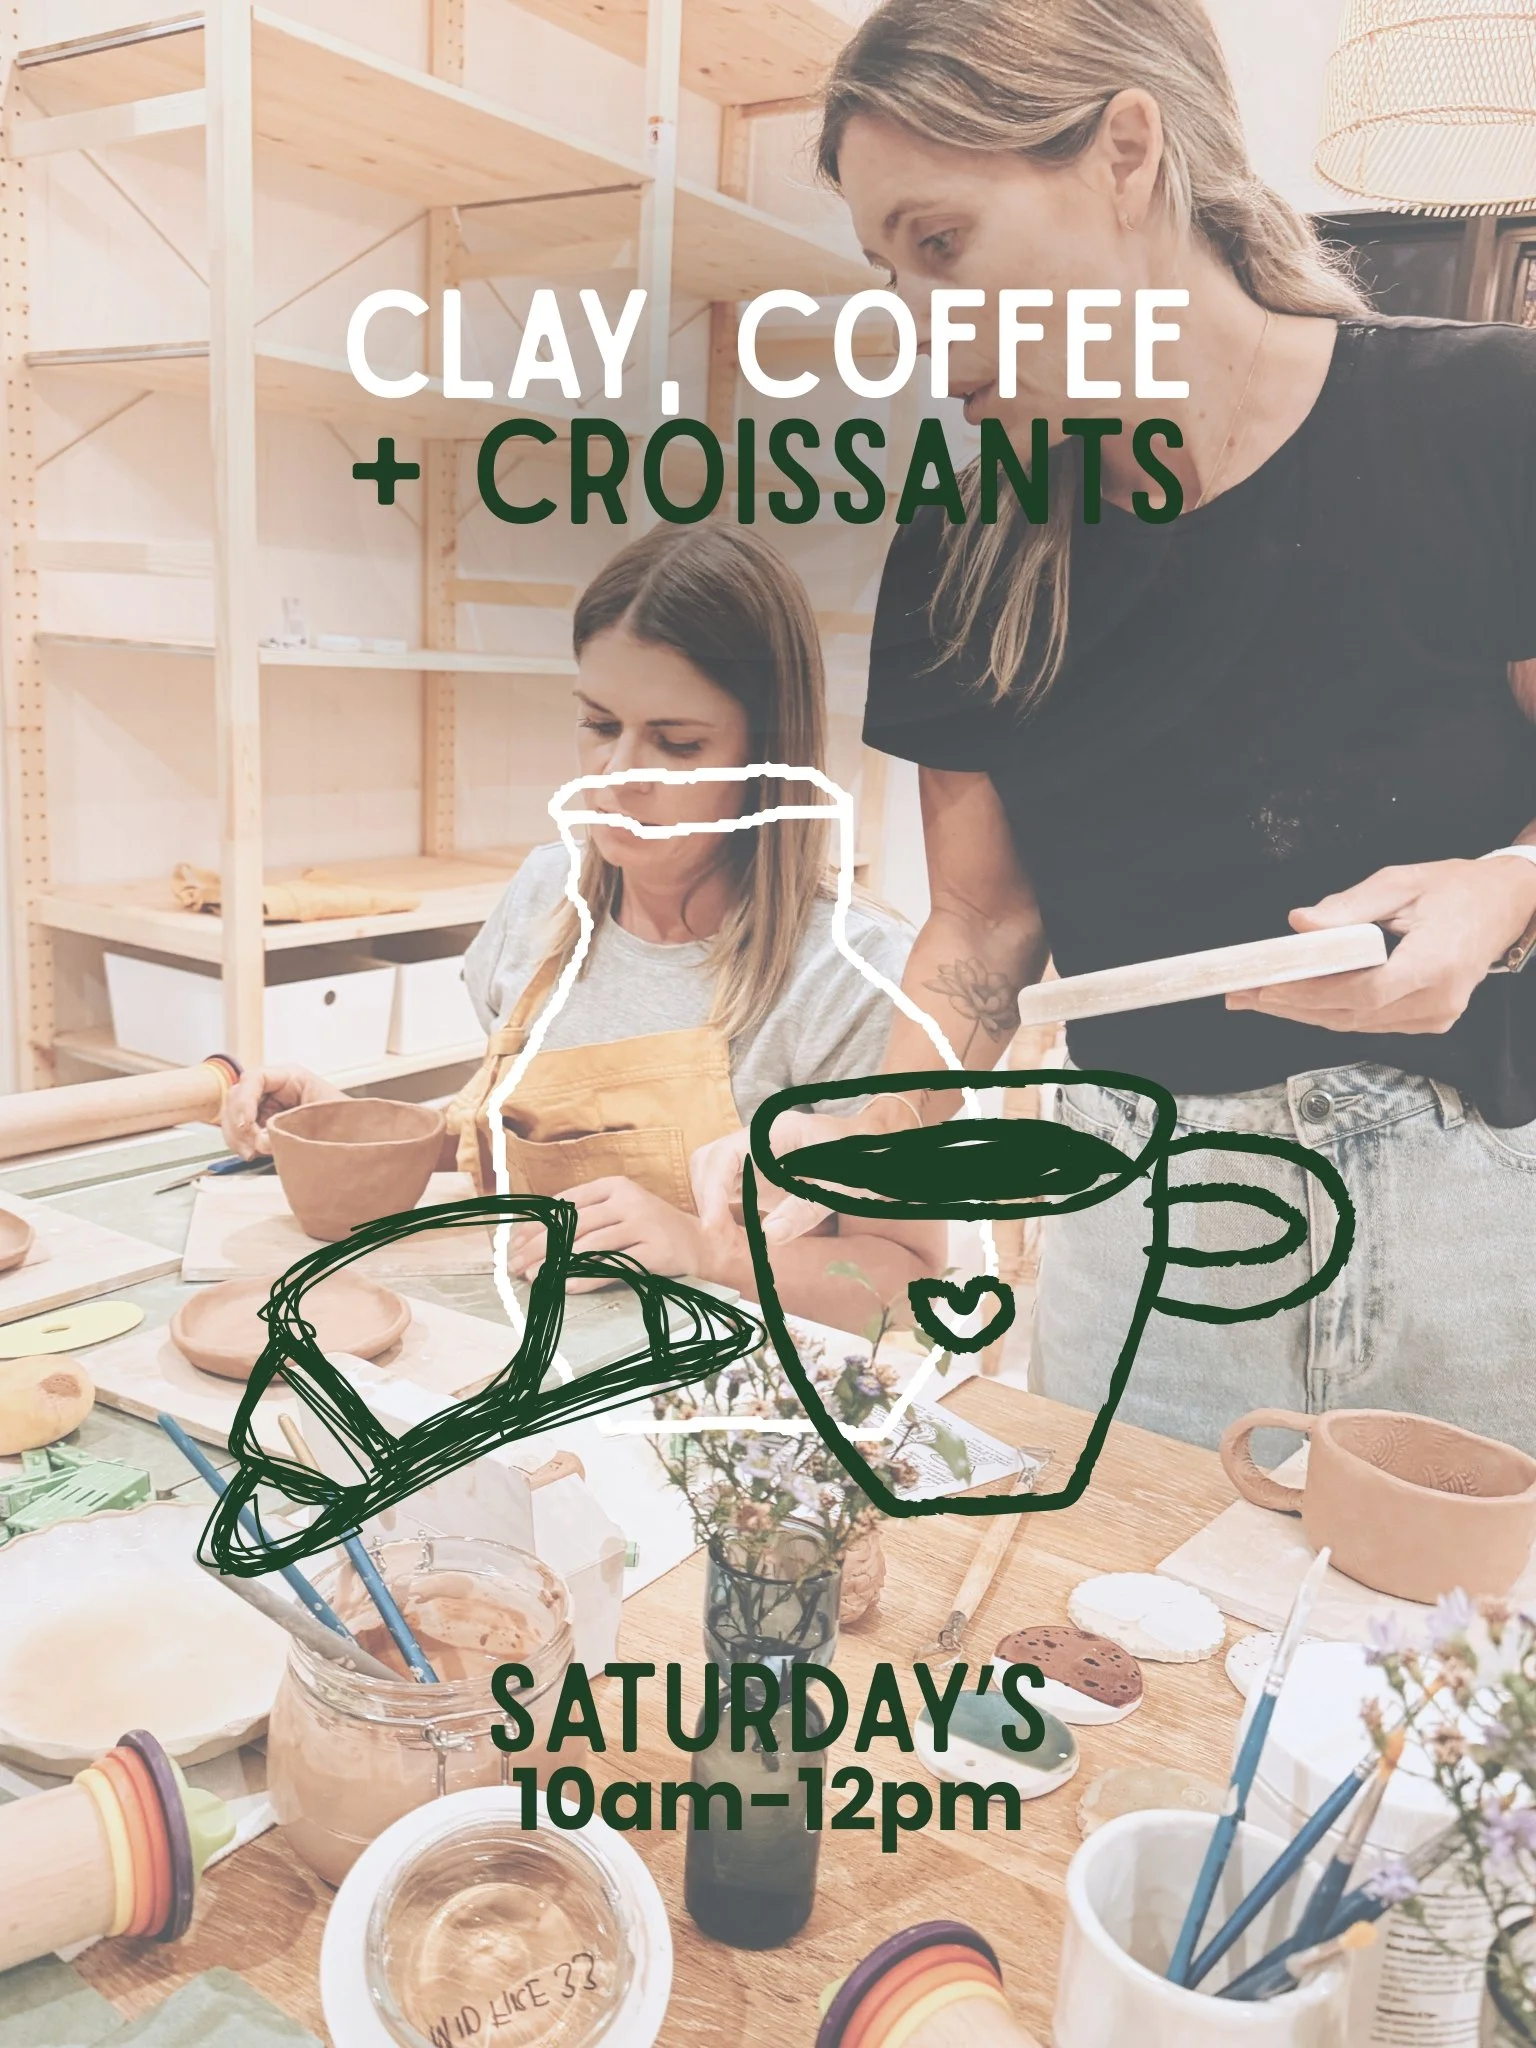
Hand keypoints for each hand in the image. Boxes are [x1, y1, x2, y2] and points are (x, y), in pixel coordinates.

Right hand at [221, 1066, 344, 1156]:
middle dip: (239, 1124)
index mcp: (291, 1077)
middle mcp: (274, 1088)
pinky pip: (241, 1130)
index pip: (254, 1079)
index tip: (246, 1125)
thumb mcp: (321, 1119)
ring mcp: (266, 1104)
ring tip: (252, 1153)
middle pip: (237, 1097)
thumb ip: (289, 1128)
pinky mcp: (263, 1122)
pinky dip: (241, 1143)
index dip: (244, 1101)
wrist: (355, 1135)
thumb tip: (262, 1140)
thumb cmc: (345, 1119)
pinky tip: (252, 1154)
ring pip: (234, 1114)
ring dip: (237, 1136)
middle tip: (252, 1146)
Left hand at [512, 1177, 741, 1286]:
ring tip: (535, 1278)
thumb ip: (586, 1218)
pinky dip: (586, 1278)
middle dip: (538, 1247)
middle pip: (573, 1225)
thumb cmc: (651, 1230)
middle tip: (516, 1266)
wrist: (702, 1242)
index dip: (538, 1224)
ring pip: (589, 1245)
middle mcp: (628, 1200)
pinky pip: (613, 1266)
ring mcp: (643, 1224)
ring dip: (557, 1264)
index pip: (566, 1203)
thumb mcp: (620, 1213)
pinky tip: (567, 1287)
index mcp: (615, 1185)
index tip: (515, 1244)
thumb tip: (534, 1236)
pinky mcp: (655, 1250)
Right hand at [690, 1111, 854, 1246]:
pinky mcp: (754, 1174)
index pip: (726, 1154)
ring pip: (710, 1174)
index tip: (714, 1224)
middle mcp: (756, 1140)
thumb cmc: (859, 1162)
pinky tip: (732, 1236)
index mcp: (775, 1132)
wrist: (870, 1152)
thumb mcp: (840, 1186)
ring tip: (728, 1241)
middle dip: (707, 1199)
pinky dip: (721, 1212)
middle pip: (708, 1161)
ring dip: (711, 1207)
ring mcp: (753, 1156)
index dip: (713, 1188)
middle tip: (720, 1237)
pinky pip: (725, 1189)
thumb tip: (769, 1235)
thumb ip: (807, 1208)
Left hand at [1226, 856, 1535, 1033]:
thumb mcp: (1401, 882)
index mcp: (1434, 964)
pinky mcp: (1432, 1020)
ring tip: (1258, 999)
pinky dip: (1334, 1012)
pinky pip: (1372, 1022)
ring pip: (1357, 1024)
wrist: (1505, 905)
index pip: (1361, 991)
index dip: (1311, 993)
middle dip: (1292, 1006)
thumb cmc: (1456, 888)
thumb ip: (1349, 907)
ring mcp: (1436, 1016)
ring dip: (1306, 1013)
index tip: (1268, 986)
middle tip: (1243, 995)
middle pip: (1351, 1015)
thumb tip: (1301, 922)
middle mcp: (1437, 1000)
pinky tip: (1300, 1000)